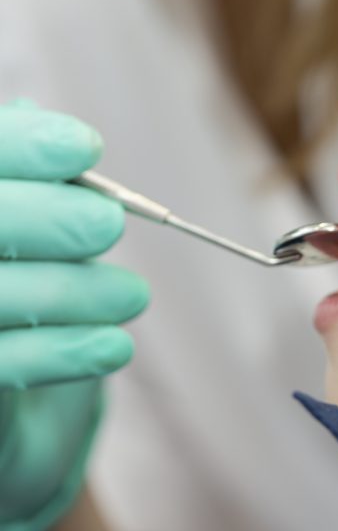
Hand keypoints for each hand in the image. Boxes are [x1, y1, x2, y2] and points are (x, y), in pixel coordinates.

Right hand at [0, 100, 148, 530]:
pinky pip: (2, 363)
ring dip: (71, 290)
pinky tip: (115, 347)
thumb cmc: (12, 288)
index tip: (86, 147)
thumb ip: (25, 182)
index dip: (21, 147)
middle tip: (109, 225)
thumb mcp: (20, 230)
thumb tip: (48, 127)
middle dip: (46, 219)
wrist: (5, 402)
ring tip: (132, 296)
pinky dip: (63, 352)